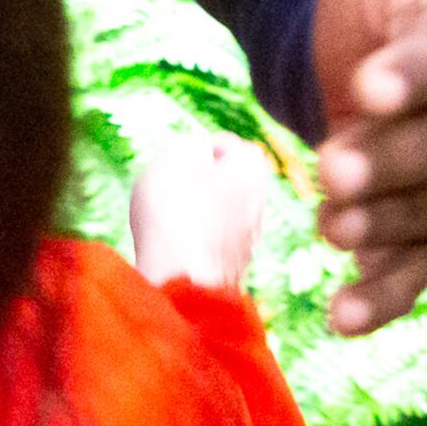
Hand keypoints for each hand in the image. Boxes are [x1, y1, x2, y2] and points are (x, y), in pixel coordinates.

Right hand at [130, 131, 270, 294]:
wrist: (179, 279)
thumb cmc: (175, 210)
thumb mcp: (175, 156)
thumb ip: (192, 145)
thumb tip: (200, 151)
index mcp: (252, 173)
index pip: (237, 148)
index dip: (209, 147)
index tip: (185, 155)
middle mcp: (258, 207)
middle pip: (233, 184)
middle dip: (207, 182)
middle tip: (175, 184)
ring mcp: (247, 243)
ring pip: (224, 216)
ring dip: (201, 214)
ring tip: (168, 217)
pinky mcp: (231, 270)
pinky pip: (213, 245)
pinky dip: (197, 242)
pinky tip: (173, 245)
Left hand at [311, 0, 426, 335]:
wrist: (397, 69)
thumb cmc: (390, 4)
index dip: (414, 76)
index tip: (366, 84)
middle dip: (390, 161)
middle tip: (331, 166)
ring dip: (385, 229)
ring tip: (332, 231)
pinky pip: (419, 272)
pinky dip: (385, 297)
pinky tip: (342, 318)